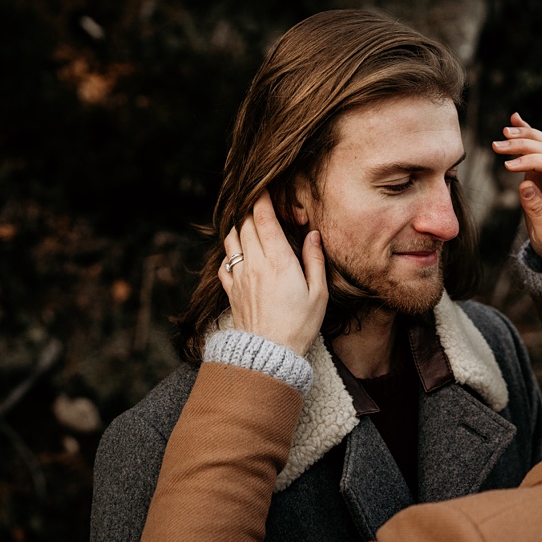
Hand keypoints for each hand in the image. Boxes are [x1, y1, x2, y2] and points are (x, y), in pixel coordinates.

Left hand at [218, 191, 327, 358]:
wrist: (270, 355)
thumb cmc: (299, 327)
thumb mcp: (318, 294)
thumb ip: (315, 260)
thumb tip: (313, 235)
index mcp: (278, 261)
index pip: (263, 218)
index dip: (262, 198)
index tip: (264, 186)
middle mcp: (255, 264)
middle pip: (244, 223)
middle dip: (250, 208)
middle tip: (258, 201)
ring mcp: (240, 277)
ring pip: (231, 239)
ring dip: (238, 227)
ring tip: (247, 223)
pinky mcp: (231, 291)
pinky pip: (224, 263)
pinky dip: (230, 253)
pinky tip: (239, 255)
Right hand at [491, 116, 541, 264]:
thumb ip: (537, 211)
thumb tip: (524, 185)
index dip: (531, 161)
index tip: (507, 167)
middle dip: (523, 144)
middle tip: (498, 146)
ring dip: (524, 135)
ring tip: (503, 134)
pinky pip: (539, 148)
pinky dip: (528, 133)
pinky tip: (515, 120)